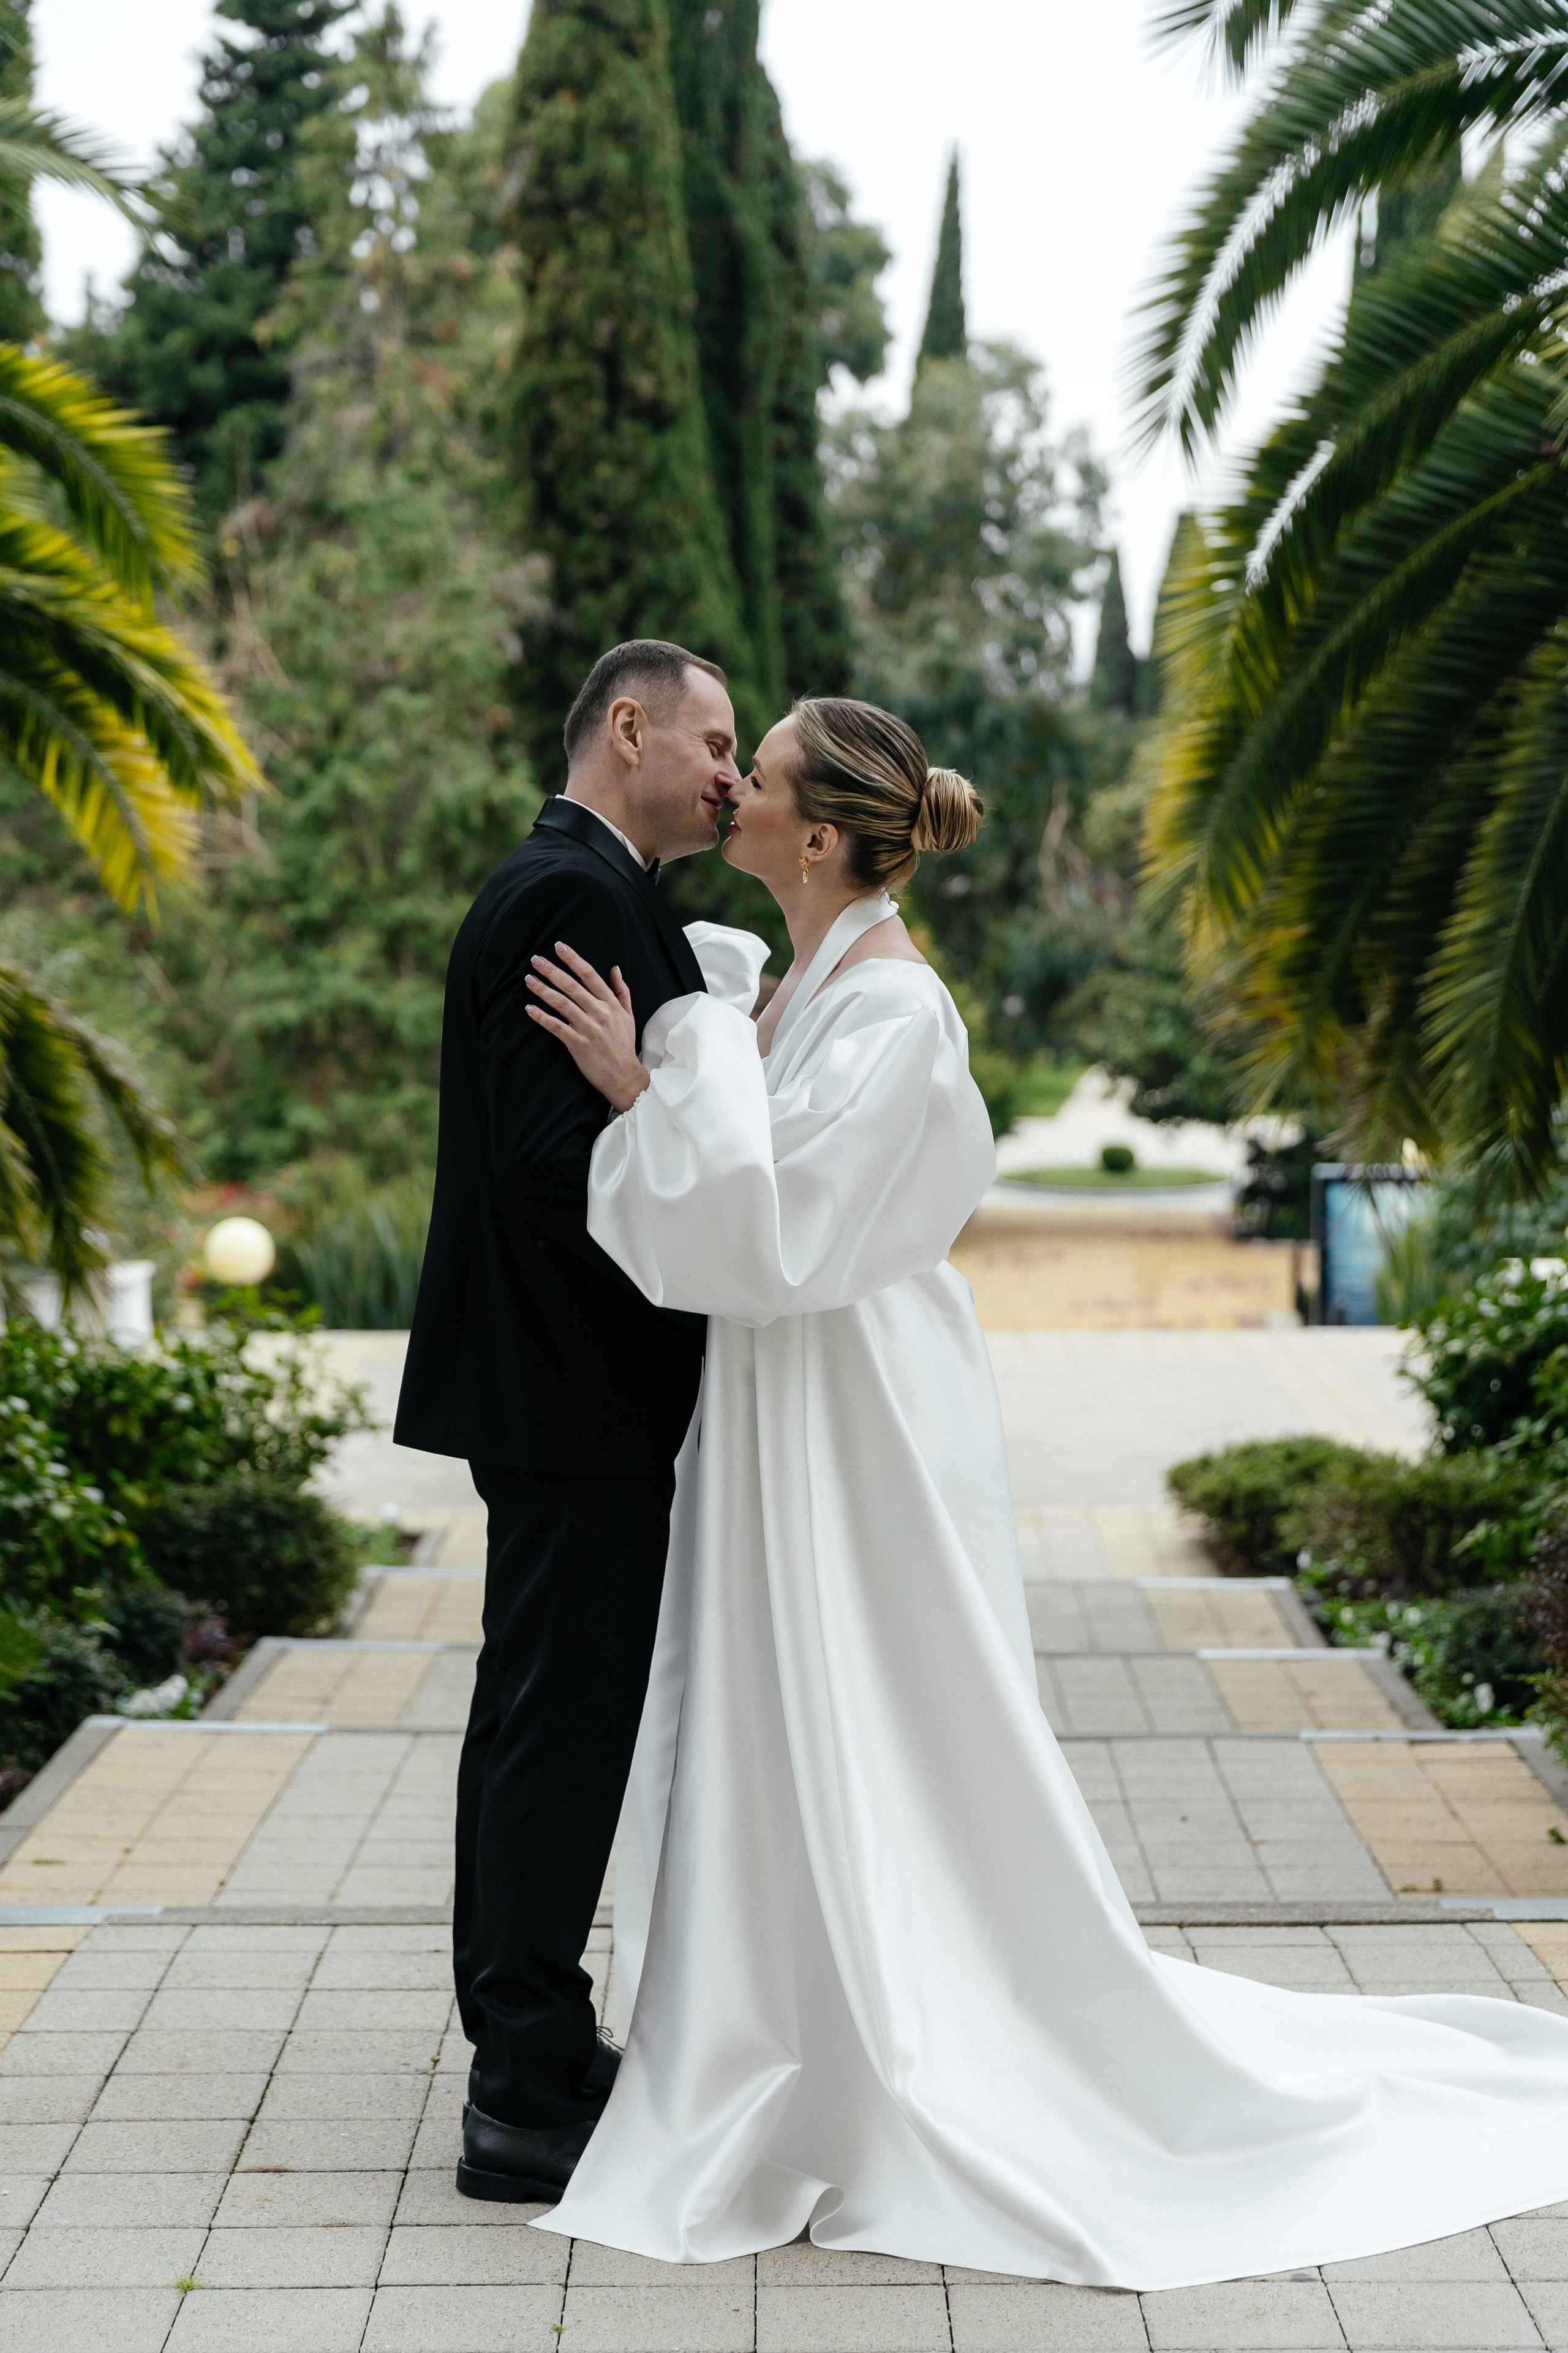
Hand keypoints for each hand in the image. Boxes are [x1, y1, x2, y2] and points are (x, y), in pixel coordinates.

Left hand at [526, 942, 650, 1112]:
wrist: (623, 1076)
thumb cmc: (623, 1045)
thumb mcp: (628, 1015)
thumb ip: (621, 991)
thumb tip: (615, 968)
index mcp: (611, 1003)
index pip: (590, 975)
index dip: (573, 959)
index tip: (559, 947)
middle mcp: (600, 1013)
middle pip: (572, 986)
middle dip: (552, 971)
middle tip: (535, 960)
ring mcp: (588, 1029)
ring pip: (562, 1004)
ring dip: (543, 990)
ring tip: (528, 980)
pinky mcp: (578, 1044)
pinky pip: (556, 1027)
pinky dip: (542, 1017)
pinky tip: (529, 1008)